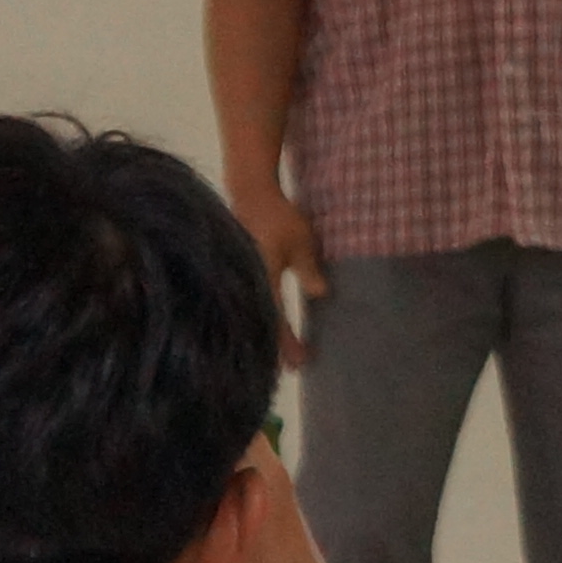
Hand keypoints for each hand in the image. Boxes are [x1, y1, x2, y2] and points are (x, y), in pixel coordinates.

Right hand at [228, 180, 326, 363]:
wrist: (250, 194)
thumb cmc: (278, 217)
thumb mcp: (300, 241)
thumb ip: (309, 269)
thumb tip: (321, 295)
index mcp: (263, 277)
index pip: (275, 318)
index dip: (287, 342)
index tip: (301, 359)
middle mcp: (248, 282)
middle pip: (259, 325)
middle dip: (275, 348)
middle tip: (292, 368)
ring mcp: (241, 278)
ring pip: (253, 316)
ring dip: (267, 336)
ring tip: (281, 356)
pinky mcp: (240, 273)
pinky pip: (250, 303)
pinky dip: (260, 319)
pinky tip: (268, 328)